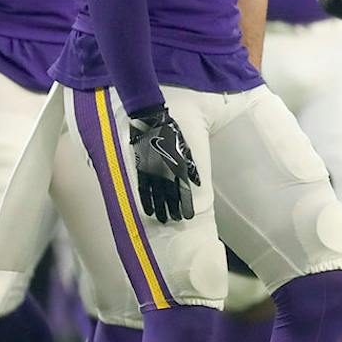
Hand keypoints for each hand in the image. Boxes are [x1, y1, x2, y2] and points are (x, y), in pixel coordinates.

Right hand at [128, 105, 200, 222]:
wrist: (151, 121)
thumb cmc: (170, 133)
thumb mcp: (185, 149)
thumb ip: (192, 167)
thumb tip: (199, 183)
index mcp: (177, 165)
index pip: (182, 189)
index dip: (185, 204)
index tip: (187, 216)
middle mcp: (165, 170)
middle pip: (170, 194)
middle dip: (173, 208)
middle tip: (175, 220)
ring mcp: (152, 170)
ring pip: (156, 194)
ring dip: (160, 208)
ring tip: (163, 220)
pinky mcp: (141, 168)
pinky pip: (143, 187)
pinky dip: (146, 200)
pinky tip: (148, 210)